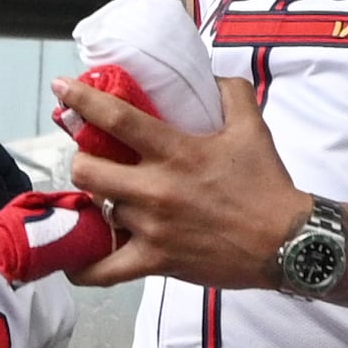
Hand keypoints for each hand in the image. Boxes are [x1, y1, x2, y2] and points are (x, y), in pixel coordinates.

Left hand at [60, 75, 316, 290]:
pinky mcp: (156, 261)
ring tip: (104, 198)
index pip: (117, 119)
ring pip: (98, 212)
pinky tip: (75, 260)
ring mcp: (152, 228)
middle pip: (87, 171)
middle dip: (81, 160)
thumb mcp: (252, 128)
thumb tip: (211, 77)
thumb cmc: (267, 184)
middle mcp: (156, 190)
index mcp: (176, 152)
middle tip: (92, 158)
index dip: (83, 101)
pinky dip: (85, 267)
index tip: (61, 89)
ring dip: (98, 203)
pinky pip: (105, 270)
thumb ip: (231, 93)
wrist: (285, 241)